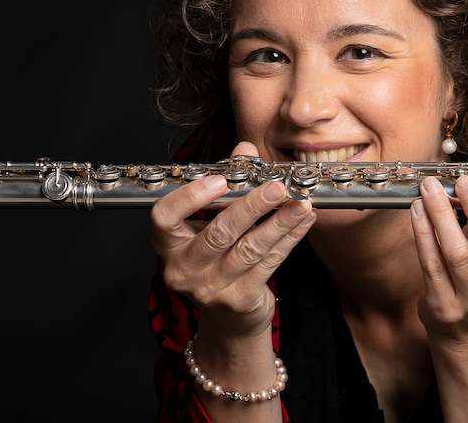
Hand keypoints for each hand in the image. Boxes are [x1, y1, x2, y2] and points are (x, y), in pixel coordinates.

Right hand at [150, 141, 315, 336]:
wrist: (228, 319)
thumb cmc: (217, 260)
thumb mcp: (212, 223)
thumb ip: (227, 183)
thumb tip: (245, 148)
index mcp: (168, 244)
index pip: (164, 217)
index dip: (190, 197)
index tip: (220, 180)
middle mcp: (183, 268)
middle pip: (218, 233)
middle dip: (252, 206)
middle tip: (277, 187)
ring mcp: (210, 288)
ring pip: (249, 248)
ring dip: (280, 222)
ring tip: (300, 202)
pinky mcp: (239, 300)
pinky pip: (269, 263)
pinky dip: (289, 238)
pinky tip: (303, 221)